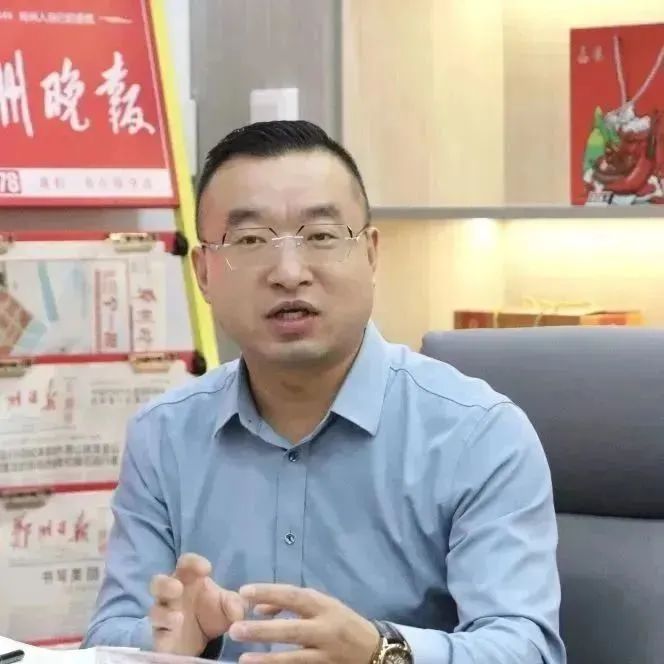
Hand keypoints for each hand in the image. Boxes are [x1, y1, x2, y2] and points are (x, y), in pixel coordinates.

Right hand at [148, 553, 245, 655]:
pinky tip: (177, 627)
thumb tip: (238, 611)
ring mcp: (164, 615)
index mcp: (188, 579)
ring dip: (165, 613)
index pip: (185, 563)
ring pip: (155, 610)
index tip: (207, 569)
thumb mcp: (229, 607)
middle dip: (165, 584)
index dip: (193, 562)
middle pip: (158, 583)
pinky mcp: (162, 635)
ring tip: (179, 617)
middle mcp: (172, 595)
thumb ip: (234, 604)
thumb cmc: (213, 612)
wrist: (205, 640)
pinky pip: (158, 632)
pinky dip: (166, 630)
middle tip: (178, 588)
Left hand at [227, 584, 379, 663]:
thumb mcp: (323, 606)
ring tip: (243, 658)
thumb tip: (258, 608)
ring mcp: (325, 654)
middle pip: (291, 629)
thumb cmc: (343, 623)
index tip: (244, 592)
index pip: (294, 596)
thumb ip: (293, 605)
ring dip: (267, 659)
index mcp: (324, 606)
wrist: (375, 652)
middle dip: (262, 630)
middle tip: (235, 629)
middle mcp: (325, 629)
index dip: (269, 592)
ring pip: (294, 658)